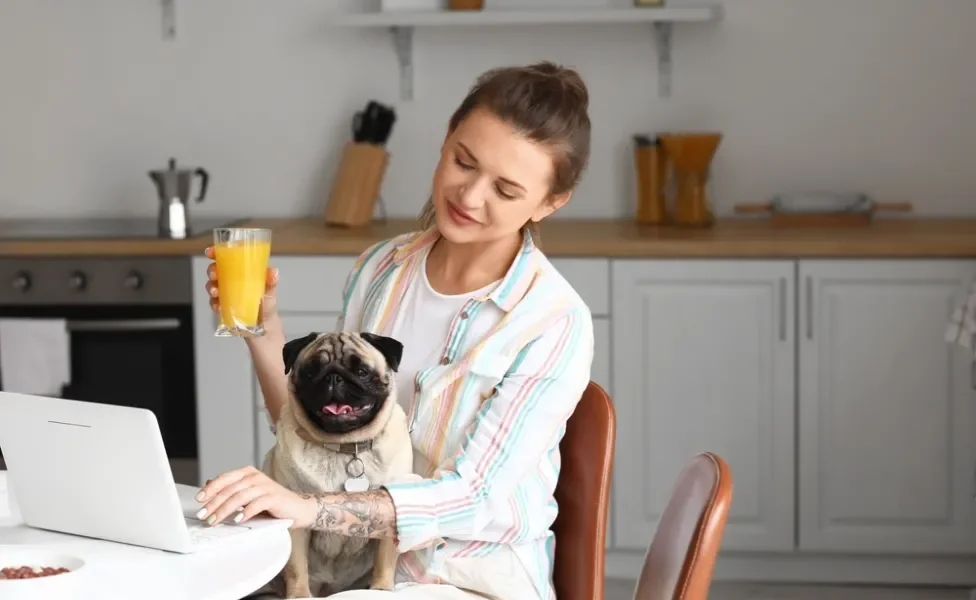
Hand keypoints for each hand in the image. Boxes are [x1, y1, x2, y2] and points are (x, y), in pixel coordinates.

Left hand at [194, 466, 315, 528]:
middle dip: (214, 503)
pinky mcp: (274, 497)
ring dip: (225, 510)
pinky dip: (245, 512)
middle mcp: (256, 476)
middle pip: (230, 489)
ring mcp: (266, 486)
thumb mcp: (246, 496)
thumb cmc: (270, 503)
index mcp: (247, 473)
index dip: (211, 489)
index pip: (224, 478)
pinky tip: (237, 520)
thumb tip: (208, 485)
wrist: (297, 508)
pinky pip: (256, 504)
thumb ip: (230, 490)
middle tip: (203, 515)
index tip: (198, 500)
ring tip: (215, 521)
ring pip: (240, 496)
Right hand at [204, 246, 279, 322]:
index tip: (211, 253)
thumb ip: (271, 282)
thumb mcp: (270, 291)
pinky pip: (213, 303)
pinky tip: (218, 307)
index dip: (216, 253)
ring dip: (211, 287)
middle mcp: (230, 280)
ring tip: (216, 292)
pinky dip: (214, 304)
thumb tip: (273, 272)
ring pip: (211, 285)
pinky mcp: (222, 306)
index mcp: (241, 271)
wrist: (264, 324)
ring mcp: (225, 293)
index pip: (226, 258)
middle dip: (212, 270)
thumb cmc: (266, 303)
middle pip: (215, 270)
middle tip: (214, 275)